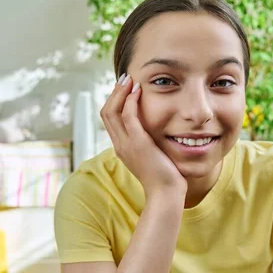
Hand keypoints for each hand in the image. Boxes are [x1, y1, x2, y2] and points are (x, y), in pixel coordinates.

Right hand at [100, 74, 186, 198]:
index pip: (109, 120)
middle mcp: (119, 145)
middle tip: (125, 78)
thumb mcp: (152, 157)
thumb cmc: (165, 178)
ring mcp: (126, 145)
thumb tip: (155, 134)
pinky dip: (131, 100)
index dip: (114, 101)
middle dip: (115, 93)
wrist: (166, 194)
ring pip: (112, 112)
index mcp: (121, 148)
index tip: (125, 88)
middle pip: (106, 113)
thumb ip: (148, 144)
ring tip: (129, 79)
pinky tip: (138, 90)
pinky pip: (128, 116)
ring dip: (120, 92)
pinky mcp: (138, 143)